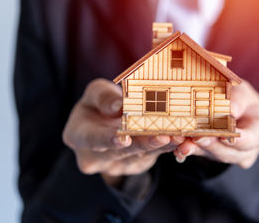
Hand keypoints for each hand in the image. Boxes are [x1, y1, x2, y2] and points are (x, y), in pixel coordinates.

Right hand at [62, 79, 183, 185]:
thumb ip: (103, 97)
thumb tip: (119, 107)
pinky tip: (180, 139)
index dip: (108, 139)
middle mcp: (96, 157)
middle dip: (143, 144)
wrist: (106, 122)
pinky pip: (151, 157)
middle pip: (121, 152)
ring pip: (140, 156)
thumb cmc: (98, 105)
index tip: (123, 138)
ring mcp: (116, 165)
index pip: (92, 139)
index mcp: (79, 136)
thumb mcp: (94, 93)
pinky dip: (166, 148)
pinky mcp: (135, 165)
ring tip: (177, 137)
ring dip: (160, 147)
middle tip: (162, 137)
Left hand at [173, 80, 258, 168]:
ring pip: (214, 156)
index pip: (252, 140)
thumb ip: (239, 100)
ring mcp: (230, 156)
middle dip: (213, 145)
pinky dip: (189, 150)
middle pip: (231, 153)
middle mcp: (248, 150)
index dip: (238, 140)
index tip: (225, 135)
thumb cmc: (241, 97)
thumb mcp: (243, 92)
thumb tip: (231, 110)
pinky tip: (179, 147)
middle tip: (198, 137)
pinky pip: (201, 155)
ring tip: (183, 142)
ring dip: (197, 149)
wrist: (231, 107)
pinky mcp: (213, 156)